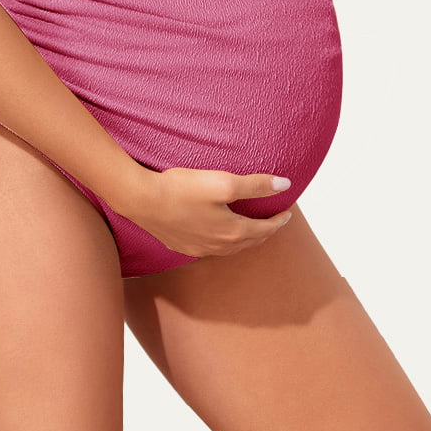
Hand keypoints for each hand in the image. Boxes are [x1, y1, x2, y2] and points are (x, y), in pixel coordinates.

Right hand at [121, 166, 293, 258]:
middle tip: (274, 221)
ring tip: (251, 228)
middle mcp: (218, 246)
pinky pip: (212, 249)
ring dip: (245, 239)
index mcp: (232, 231)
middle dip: (265, 232)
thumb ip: (256, 184)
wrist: (142, 200)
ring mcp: (199, 249)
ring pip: (231, 248)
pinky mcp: (183, 246)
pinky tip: (218, 234)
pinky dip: (224, 242)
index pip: (264, 230)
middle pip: (250, 242)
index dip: (279, 221)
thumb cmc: (182, 188)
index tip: (287, 212)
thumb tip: (284, 185)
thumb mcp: (224, 182)